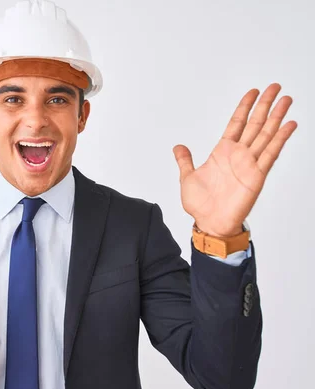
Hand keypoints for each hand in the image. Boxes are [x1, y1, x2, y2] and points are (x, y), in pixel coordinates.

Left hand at [173, 83, 297, 236]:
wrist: (210, 223)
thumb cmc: (201, 205)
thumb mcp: (187, 177)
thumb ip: (185, 160)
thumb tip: (178, 147)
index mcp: (222, 152)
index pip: (236, 123)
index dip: (244, 107)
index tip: (253, 92)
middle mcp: (238, 155)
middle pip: (255, 124)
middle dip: (265, 105)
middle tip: (275, 86)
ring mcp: (249, 164)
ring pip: (266, 134)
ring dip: (277, 116)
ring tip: (286, 99)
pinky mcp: (257, 175)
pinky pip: (271, 154)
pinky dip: (281, 138)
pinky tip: (289, 124)